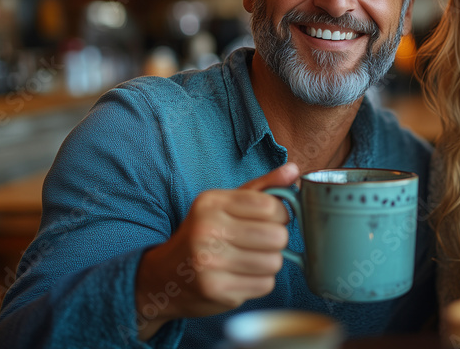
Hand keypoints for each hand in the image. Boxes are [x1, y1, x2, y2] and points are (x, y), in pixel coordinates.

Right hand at [134, 163, 299, 339]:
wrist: (164, 276)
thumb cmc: (205, 234)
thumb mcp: (227, 204)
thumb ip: (263, 187)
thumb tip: (294, 170)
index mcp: (212, 203)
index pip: (271, 206)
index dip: (280, 215)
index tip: (269, 220)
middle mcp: (207, 230)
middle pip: (277, 237)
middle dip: (275, 241)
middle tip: (259, 243)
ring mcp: (209, 262)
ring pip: (274, 263)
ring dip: (268, 263)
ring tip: (248, 259)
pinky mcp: (215, 290)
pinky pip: (265, 285)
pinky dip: (259, 282)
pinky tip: (240, 276)